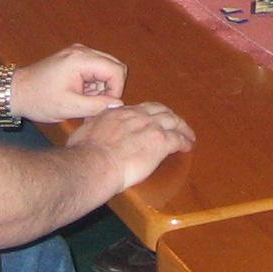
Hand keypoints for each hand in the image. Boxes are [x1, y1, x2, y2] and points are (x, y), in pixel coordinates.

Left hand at [12, 44, 127, 121]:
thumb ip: (97, 106)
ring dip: (100, 86)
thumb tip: (118, 104)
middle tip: (94, 103)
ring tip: (82, 99)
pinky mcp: (74, 58)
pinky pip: (95, 69)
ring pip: (106, 68)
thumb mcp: (69, 107)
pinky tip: (78, 94)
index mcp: (81, 60)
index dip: (116, 90)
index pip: (116, 70)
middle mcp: (82, 51)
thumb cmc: (38, 99)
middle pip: (114, 66)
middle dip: (109, 87)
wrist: (15, 92)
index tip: (104, 106)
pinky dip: (93, 83)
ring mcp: (78, 52)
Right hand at [67, 100, 194, 191]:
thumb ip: (93, 125)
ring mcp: (150, 127)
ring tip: (187, 133)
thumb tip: (90, 124)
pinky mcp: (160, 142)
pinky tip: (188, 146)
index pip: (140, 108)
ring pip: (173, 121)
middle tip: (174, 122)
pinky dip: (184, 141)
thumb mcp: (85, 130)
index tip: (152, 117)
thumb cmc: (85, 152)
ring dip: (182, 127)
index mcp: (119, 113)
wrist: (95, 162)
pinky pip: (178, 139)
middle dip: (169, 115)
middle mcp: (137, 116)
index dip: (149, 112)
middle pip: (160, 110)